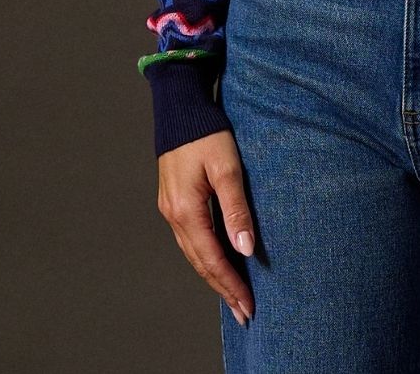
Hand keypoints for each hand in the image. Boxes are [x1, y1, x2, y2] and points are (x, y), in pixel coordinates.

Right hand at [157, 129, 256, 325]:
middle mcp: (174, 215)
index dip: (230, 284)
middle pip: (200, 262)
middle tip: (244, 313)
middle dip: (223, 288)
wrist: (180, 107)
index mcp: (186, 210)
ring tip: (234, 295)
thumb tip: (246, 248)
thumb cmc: (206, 133)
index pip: (211, 259)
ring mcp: (171, 209)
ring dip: (214, 275)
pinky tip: (218, 261)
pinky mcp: (174, 200)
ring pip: (193, 253)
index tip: (248, 306)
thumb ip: (236, 208)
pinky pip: (191, 239)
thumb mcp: (227, 168)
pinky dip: (205, 256)